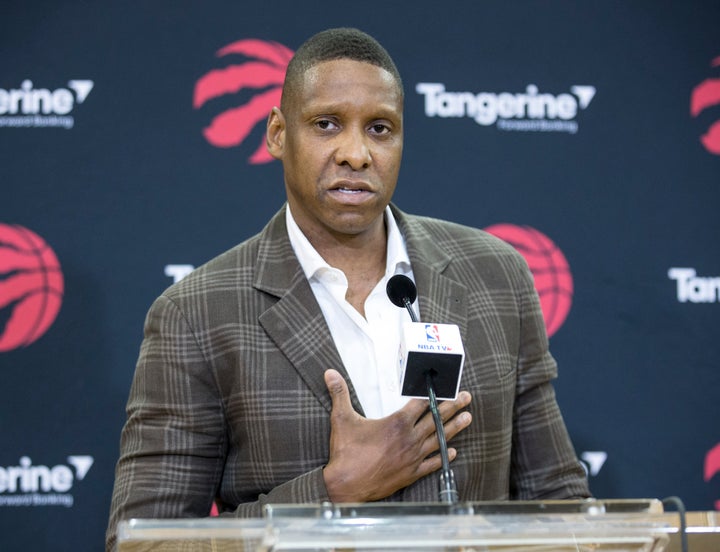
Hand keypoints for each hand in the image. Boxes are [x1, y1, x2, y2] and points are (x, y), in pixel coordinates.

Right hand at [322, 369, 471, 502]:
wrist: (347, 486)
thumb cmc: (345, 452)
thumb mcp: (341, 418)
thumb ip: (339, 393)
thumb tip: (330, 372)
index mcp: (397, 423)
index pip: (421, 404)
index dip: (435, 394)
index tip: (448, 386)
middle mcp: (409, 439)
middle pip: (436, 419)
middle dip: (453, 406)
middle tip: (467, 397)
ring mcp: (413, 457)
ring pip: (439, 439)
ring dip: (455, 428)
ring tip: (468, 418)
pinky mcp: (411, 473)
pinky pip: (433, 463)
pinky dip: (444, 457)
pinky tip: (453, 452)